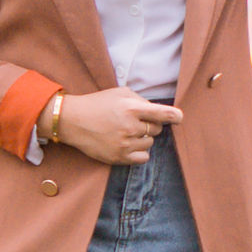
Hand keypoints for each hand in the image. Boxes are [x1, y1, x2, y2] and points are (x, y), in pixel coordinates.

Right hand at [53, 86, 174, 164]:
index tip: (179, 118)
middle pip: (157, 129)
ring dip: (143, 138)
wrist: (73, 121)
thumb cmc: (98, 104)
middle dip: (150, 125)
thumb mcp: (120, 93)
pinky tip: (129, 144)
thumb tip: (160, 111)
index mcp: (131, 108)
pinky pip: (143, 157)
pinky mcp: (118, 157)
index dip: (174, 116)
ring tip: (126, 132)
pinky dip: (140, 151)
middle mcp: (130, 127)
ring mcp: (124, 144)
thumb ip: (141, 101)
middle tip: (134, 121)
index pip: (162, 114)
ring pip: (150, 143)